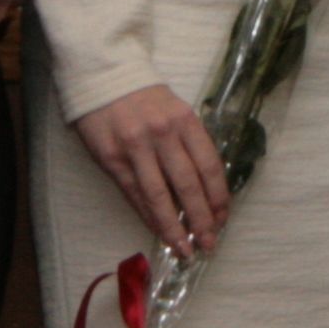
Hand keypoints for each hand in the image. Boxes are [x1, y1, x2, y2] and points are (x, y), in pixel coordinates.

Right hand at [77, 84, 232, 256]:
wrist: (104, 78)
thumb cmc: (145, 98)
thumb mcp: (176, 111)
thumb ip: (189, 143)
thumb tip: (203, 187)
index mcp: (186, 121)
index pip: (209, 165)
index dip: (218, 196)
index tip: (223, 218)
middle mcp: (164, 135)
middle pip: (188, 184)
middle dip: (202, 218)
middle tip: (210, 243)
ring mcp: (136, 148)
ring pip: (160, 196)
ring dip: (175, 227)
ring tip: (185, 249)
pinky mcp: (112, 160)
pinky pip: (135, 195)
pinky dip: (149, 217)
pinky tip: (159, 232)